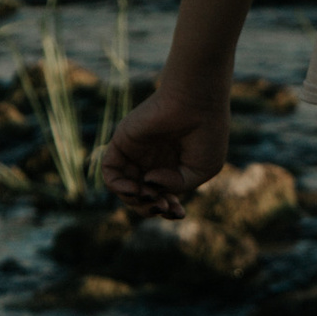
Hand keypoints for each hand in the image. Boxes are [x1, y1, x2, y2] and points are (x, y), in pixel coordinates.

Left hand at [100, 79, 227, 212]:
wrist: (198, 103)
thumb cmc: (207, 133)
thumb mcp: (200, 170)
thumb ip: (176, 185)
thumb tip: (148, 182)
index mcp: (172, 168)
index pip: (160, 197)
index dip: (167, 211)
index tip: (179, 212)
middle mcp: (152, 162)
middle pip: (141, 197)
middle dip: (150, 208)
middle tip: (163, 206)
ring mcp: (136, 154)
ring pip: (124, 189)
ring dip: (134, 201)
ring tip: (151, 196)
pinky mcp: (122, 143)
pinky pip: (109, 172)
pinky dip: (117, 186)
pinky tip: (135, 188)